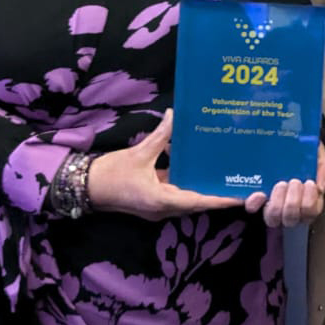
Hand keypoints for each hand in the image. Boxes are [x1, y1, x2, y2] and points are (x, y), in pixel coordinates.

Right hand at [87, 109, 243, 219]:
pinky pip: (174, 195)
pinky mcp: (152, 203)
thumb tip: (175, 115)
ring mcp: (157, 208)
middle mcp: (163, 209)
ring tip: (221, 176)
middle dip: (215, 194)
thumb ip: (161, 136)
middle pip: (195, 203)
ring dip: (201, 189)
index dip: (219, 199)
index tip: (238, 197)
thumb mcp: (139, 153)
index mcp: (162, 200)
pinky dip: (185, 184)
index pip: (197, 201)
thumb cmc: (112, 173)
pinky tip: (193, 169)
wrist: (86, 187)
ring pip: (185, 199)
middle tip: (236, 182)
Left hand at [246, 143, 324, 228]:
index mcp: (305, 200)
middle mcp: (288, 207)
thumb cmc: (304, 151)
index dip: (309, 204)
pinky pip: (253, 208)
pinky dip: (255, 203)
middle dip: (294, 203)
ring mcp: (270, 204)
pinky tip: (259, 193)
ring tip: (280, 184)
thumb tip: (319, 188)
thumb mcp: (320, 157)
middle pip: (291, 220)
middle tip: (294, 182)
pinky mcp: (253, 199)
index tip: (309, 183)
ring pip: (273, 219)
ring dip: (278, 203)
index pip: (309, 215)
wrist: (286, 137)